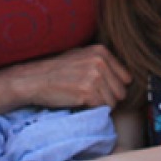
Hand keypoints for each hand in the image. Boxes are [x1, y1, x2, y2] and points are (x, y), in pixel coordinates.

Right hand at [14, 44, 131, 109]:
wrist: (34, 80)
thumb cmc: (57, 71)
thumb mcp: (81, 56)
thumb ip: (101, 62)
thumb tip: (126, 77)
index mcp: (101, 51)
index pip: (126, 78)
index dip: (113, 86)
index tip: (98, 87)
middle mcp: (100, 61)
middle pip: (122, 92)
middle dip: (108, 97)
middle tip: (88, 93)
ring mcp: (94, 76)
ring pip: (114, 102)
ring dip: (100, 104)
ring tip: (82, 96)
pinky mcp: (88, 92)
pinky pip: (103, 109)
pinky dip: (92, 109)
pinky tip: (78, 100)